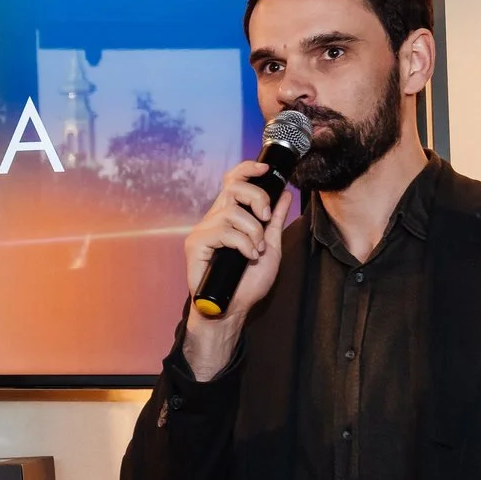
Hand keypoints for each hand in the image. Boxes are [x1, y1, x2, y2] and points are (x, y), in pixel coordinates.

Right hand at [180, 159, 294, 379]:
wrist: (233, 309)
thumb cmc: (248, 284)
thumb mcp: (271, 247)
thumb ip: (275, 221)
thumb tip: (284, 194)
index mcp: (231, 216)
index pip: (234, 181)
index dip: (248, 170)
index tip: (266, 169)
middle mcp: (215, 219)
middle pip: (233, 186)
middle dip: (256, 197)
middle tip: (266, 218)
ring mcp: (204, 231)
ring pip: (232, 212)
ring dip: (253, 231)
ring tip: (256, 251)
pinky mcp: (196, 244)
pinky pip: (223, 231)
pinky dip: (243, 243)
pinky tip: (247, 256)